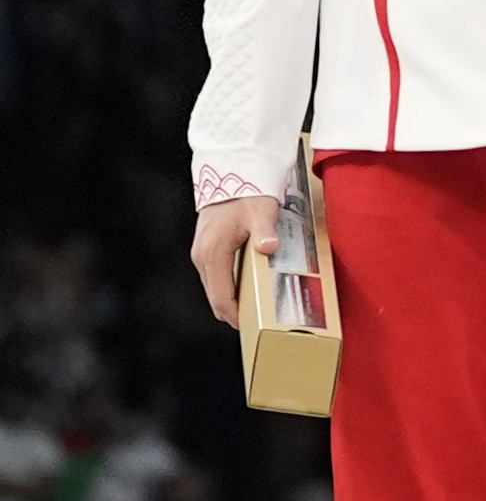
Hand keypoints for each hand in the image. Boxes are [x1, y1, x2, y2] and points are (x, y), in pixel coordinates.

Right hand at [191, 194, 276, 327]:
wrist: (231, 172)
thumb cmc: (246, 192)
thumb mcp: (260, 212)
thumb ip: (264, 232)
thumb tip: (268, 247)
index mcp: (213, 253)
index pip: (220, 298)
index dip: (235, 316)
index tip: (251, 328)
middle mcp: (202, 256)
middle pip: (216, 297)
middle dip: (235, 312)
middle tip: (259, 322)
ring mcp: (202, 253)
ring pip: (215, 287)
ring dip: (232, 300)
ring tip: (257, 306)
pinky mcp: (207, 248)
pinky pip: (217, 276)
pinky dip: (229, 287)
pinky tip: (249, 286)